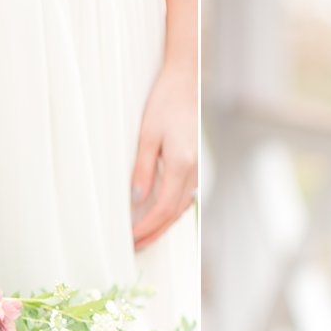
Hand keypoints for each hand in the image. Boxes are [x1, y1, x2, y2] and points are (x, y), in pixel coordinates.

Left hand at [130, 63, 196, 251]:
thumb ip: (143, 169)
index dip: (147, 227)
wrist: (186, 83)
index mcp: (182, 164)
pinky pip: (185, 197)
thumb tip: (137, 200)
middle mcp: (194, 171)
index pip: (163, 208)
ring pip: (181, 208)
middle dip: (154, 233)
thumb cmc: (165, 103)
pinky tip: (159, 218)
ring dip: (163, 226)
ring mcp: (198, 170)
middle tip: (135, 247)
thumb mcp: (147, 135)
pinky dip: (171, 212)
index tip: (131, 238)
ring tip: (144, 238)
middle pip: (174, 214)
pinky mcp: (197, 167)